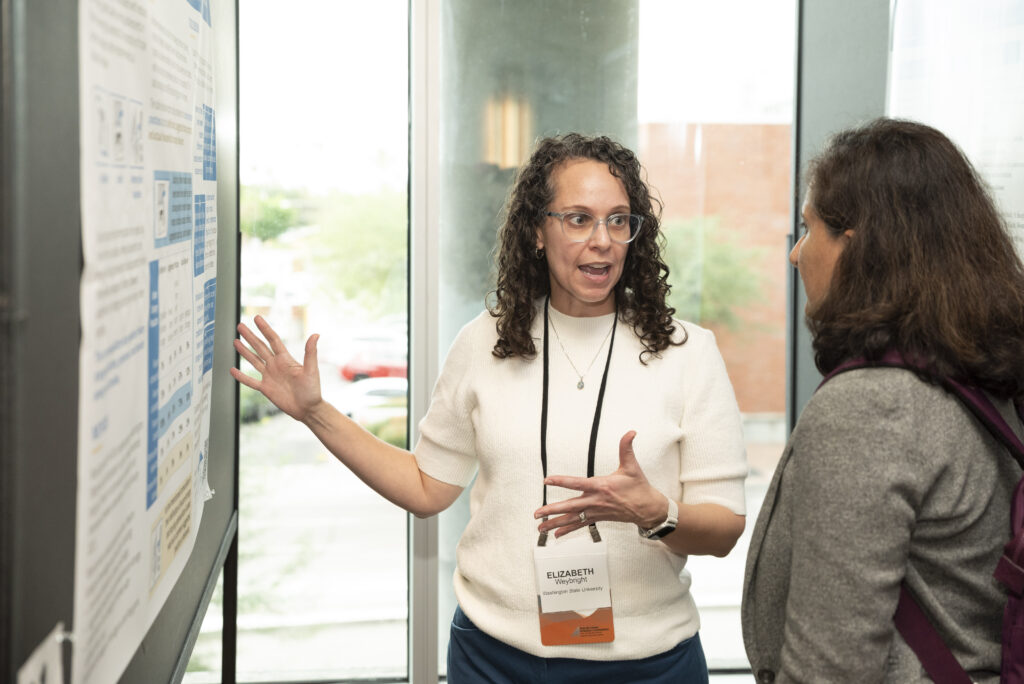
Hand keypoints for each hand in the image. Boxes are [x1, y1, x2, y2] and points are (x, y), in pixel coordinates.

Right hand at [230, 315, 322, 421]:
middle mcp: (276, 365)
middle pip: (260, 347)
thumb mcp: (311, 369)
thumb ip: (310, 352)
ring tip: (235, 341)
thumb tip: (316, 334)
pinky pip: (250, 381)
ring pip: (254, 360)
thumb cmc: (312, 390)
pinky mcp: (266, 388)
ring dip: (244, 351)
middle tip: (240, 326)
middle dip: (250, 336)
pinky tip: (233, 370)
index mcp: (286, 359)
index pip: (273, 340)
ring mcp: (270, 376)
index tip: (257, 318)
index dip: (265, 328)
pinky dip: (241, 376)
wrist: (308, 409)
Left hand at [533, 431, 667, 538]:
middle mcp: (596, 501)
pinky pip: (580, 525)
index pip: (577, 483)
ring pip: (573, 518)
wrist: (648, 509)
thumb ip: (627, 448)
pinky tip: (556, 534)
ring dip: (555, 523)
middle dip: (552, 510)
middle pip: (570, 506)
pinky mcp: (598, 518)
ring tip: (540, 528)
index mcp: (601, 486)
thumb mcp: (632, 466)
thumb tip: (630, 432)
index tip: (548, 480)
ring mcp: (596, 511)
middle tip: (537, 513)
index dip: (562, 481)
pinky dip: (568, 529)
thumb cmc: (638, 488)